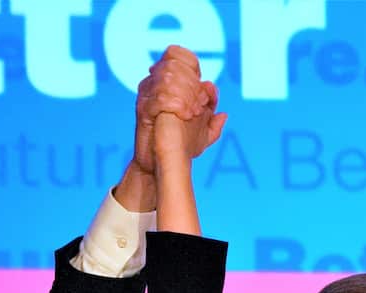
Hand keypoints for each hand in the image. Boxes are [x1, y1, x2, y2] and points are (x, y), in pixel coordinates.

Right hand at [134, 46, 212, 173]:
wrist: (161, 165)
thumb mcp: (202, 134)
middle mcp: (153, 84)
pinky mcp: (143, 110)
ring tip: (193, 112)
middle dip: (192, 84)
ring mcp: (146, 96)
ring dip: (186, 94)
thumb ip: (213, 121)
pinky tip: (185, 115)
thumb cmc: (180, 146)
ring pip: (167, 78)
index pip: (175, 53)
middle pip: (173, 65)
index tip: (203, 91)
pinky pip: (160, 97)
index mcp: (166, 82)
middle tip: (200, 105)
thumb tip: (223, 113)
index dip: (192, 66)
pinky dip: (177, 104)